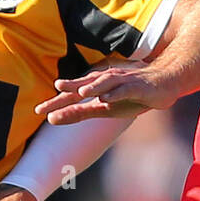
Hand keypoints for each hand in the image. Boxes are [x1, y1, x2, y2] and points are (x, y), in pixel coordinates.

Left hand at [33, 59, 176, 124]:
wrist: (163, 83)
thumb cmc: (130, 96)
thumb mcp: (104, 108)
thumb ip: (80, 112)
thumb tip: (52, 119)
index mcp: (94, 87)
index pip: (72, 95)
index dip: (55, 102)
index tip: (37, 111)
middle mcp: (104, 81)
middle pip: (83, 86)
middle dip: (67, 92)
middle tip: (51, 101)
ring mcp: (121, 81)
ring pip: (104, 83)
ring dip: (92, 87)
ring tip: (80, 93)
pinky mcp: (136, 86)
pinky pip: (125, 89)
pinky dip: (116, 93)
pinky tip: (108, 98)